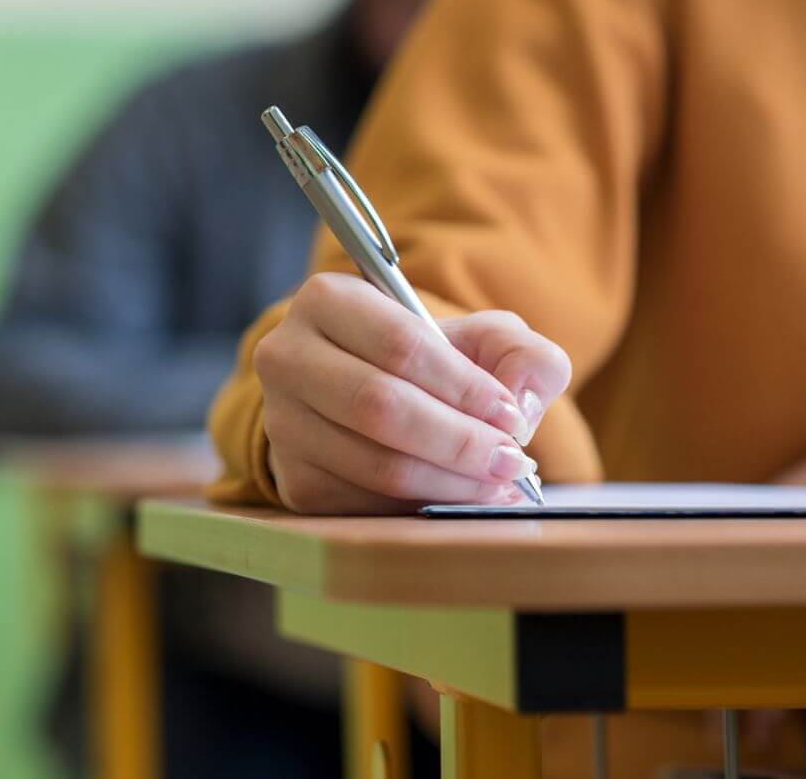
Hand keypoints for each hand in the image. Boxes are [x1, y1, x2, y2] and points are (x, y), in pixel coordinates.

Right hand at [254, 272, 571, 513]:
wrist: (376, 397)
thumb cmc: (432, 363)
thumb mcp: (483, 339)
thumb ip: (522, 354)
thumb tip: (520, 400)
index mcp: (327, 300)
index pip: (400, 345)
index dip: (463, 386)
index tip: (510, 416)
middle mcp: (287, 357)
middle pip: (379, 408)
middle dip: (458, 441)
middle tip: (512, 462)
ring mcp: (283, 423)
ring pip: (375, 464)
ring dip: (449, 482)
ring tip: (497, 484)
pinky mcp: (294, 480)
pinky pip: (366, 503)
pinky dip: (422, 506)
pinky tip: (460, 497)